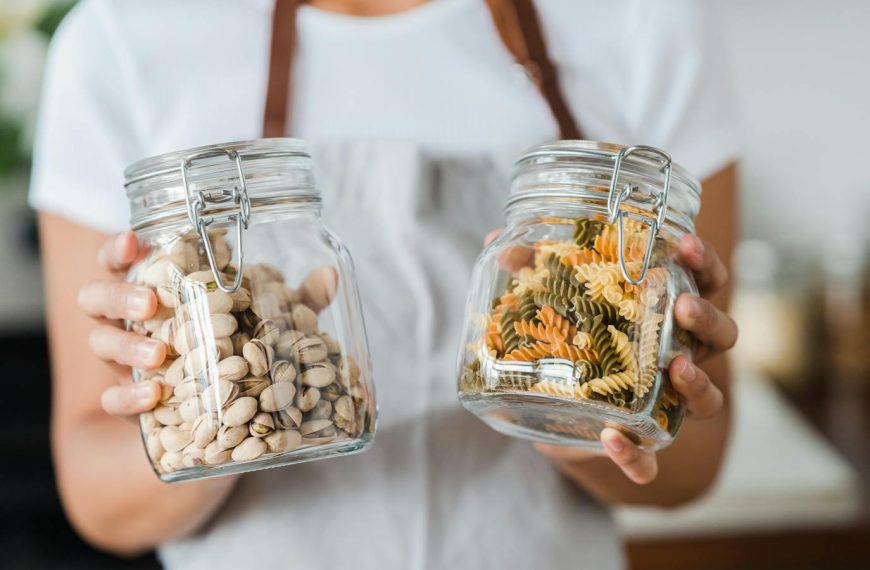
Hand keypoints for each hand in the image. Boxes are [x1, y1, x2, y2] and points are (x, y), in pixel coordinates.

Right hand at [79, 232, 341, 418]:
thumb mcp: (269, 323)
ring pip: (100, 343)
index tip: (131, 241)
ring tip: (156, 357)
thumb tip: (330, 275)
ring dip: (124, 347)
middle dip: (118, 296)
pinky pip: (113, 400)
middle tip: (150, 304)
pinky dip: (127, 400)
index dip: (118, 249)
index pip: (124, 260)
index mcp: (160, 291)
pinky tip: (151, 399)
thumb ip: (297, 301)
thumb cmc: (237, 349)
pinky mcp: (133, 404)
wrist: (213, 418)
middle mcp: (134, 323)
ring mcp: (128, 364)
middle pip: (98, 297)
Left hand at [535, 234, 736, 483]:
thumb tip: (499, 242)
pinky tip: (611, 438)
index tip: (687, 245)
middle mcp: (679, 357)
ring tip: (676, 366)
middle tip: (684, 305)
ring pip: (710, 399)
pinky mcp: (639, 448)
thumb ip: (532, 273)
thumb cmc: (569, 346)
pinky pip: (651, 461)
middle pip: (722, 336)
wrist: (552, 415)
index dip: (704, 264)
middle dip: (707, 318)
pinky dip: (636, 455)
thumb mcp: (553, 307)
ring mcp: (666, 406)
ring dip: (699, 382)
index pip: (703, 283)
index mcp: (665, 315)